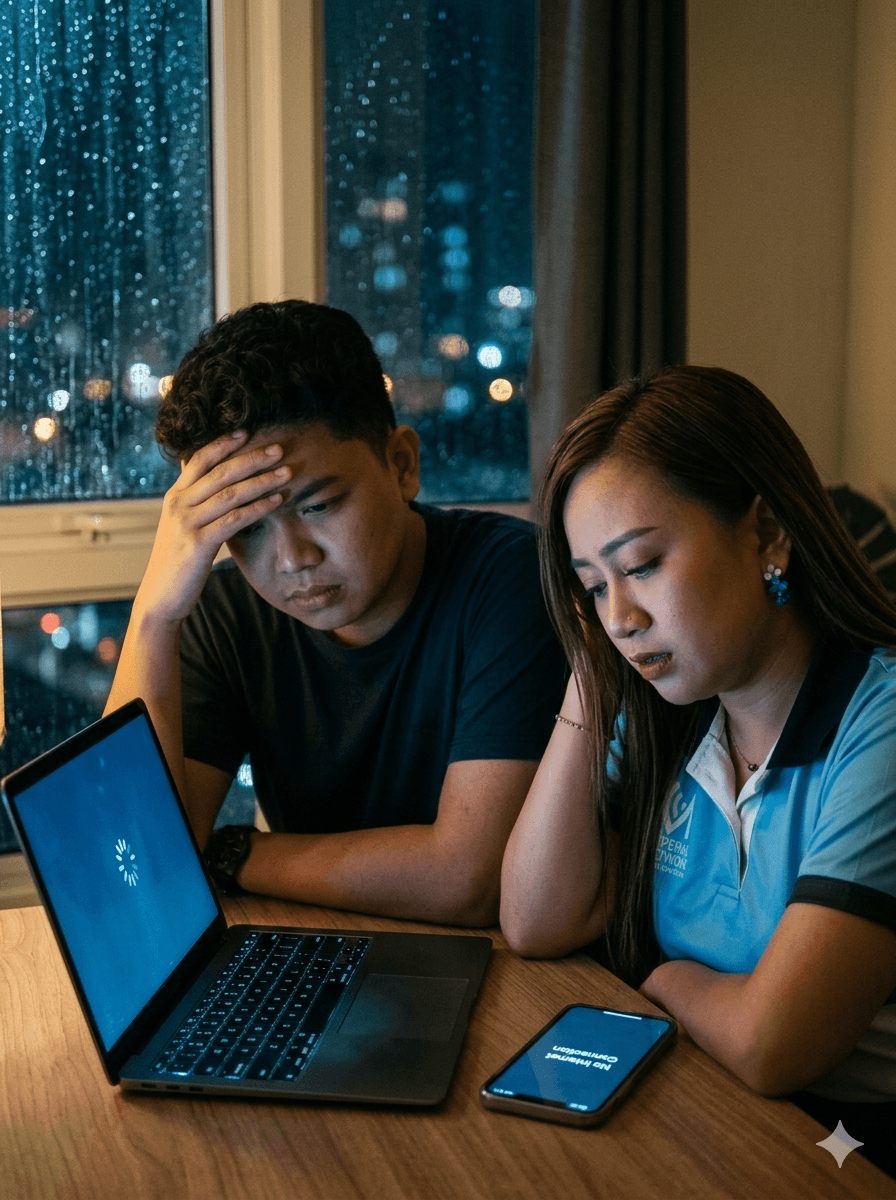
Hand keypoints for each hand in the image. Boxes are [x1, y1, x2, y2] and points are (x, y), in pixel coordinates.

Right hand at [135, 431, 290, 625]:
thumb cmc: (178, 562)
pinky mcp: (198, 543)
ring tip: (287, 473)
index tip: (248, 431)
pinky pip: (234, 519)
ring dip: (262, 481)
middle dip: (252, 457)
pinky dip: (258, 507)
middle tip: (279, 448)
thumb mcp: (181, 526)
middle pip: (220, 471)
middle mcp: (178, 504)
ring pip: (230, 493)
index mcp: (175, 496)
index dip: (223, 443)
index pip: (199, 459)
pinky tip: (277, 501)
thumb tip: (210, 483)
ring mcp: (187, 523)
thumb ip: (195, 503)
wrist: (160, 598)